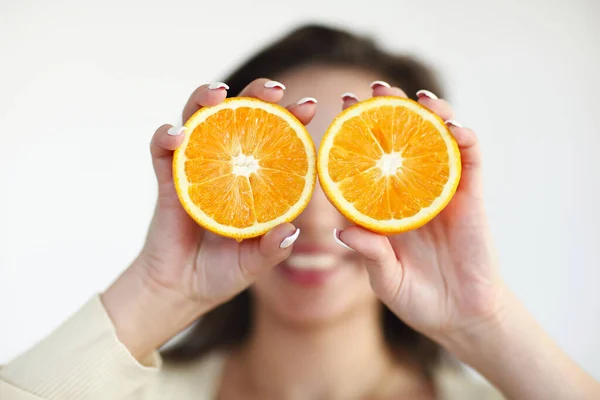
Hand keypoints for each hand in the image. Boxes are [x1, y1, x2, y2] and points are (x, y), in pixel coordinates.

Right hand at [102, 79, 316, 358]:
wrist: (180, 290)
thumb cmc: (222, 273)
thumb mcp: (254, 264)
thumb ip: (272, 249)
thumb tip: (291, 231)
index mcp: (252, 180)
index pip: (274, 139)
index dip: (291, 119)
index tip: (310, 106)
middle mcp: (226, 166)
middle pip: (239, 117)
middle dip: (257, 96)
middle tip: (275, 90)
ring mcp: (195, 168)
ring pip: (198, 119)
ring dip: (206, 99)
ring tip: (219, 93)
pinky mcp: (167, 180)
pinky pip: (162, 151)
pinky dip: (166, 137)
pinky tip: (178, 135)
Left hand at [337, 84, 504, 343]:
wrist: (459, 316)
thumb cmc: (416, 298)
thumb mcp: (386, 279)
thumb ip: (370, 256)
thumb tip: (342, 231)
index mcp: (381, 205)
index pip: (364, 162)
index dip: (351, 136)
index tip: (337, 112)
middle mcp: (408, 190)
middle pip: (398, 141)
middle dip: (386, 112)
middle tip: (371, 91)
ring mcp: (441, 190)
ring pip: (434, 140)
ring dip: (427, 114)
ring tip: (414, 96)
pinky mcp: (471, 196)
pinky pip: (470, 160)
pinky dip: (464, 140)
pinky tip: (453, 127)